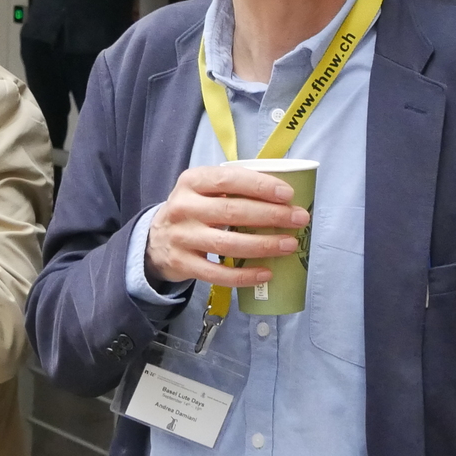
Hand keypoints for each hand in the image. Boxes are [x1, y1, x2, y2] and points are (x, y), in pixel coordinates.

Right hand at [145, 166, 308, 285]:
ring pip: (227, 244)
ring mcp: (181, 237)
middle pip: (232, 212)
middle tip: (299, 218)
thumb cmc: (193, 210)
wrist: (155, 239)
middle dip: (271, 215)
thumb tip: (283, 197)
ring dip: (263, 245)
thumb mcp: (203, 190)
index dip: (260, 186)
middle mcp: (184, 207)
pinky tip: (266, 273)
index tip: (288, 194)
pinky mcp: (183, 264)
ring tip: (289, 244)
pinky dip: (244, 275)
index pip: (229, 180)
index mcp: (192, 181)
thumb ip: (233, 188)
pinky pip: (218, 273)